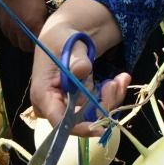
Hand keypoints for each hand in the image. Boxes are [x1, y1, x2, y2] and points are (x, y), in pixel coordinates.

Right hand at [0, 0, 46, 51]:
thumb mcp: (43, 9)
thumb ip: (43, 23)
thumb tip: (45, 32)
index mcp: (33, 25)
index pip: (38, 42)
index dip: (41, 44)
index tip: (43, 43)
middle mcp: (20, 29)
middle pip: (25, 47)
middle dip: (31, 47)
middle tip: (35, 43)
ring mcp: (10, 28)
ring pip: (15, 42)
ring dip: (21, 42)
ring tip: (26, 38)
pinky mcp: (2, 24)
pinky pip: (8, 36)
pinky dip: (13, 36)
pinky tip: (17, 32)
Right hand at [31, 4, 129, 137]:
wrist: (66, 36)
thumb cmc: (62, 40)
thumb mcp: (69, 44)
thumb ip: (76, 58)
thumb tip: (80, 71)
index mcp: (43, 95)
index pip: (58, 121)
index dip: (79, 128)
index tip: (100, 127)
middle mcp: (54, 106)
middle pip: (80, 121)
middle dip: (103, 104)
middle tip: (116, 83)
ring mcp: (67, 106)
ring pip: (94, 115)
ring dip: (111, 98)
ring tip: (120, 78)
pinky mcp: (80, 103)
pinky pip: (99, 107)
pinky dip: (112, 94)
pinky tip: (120, 79)